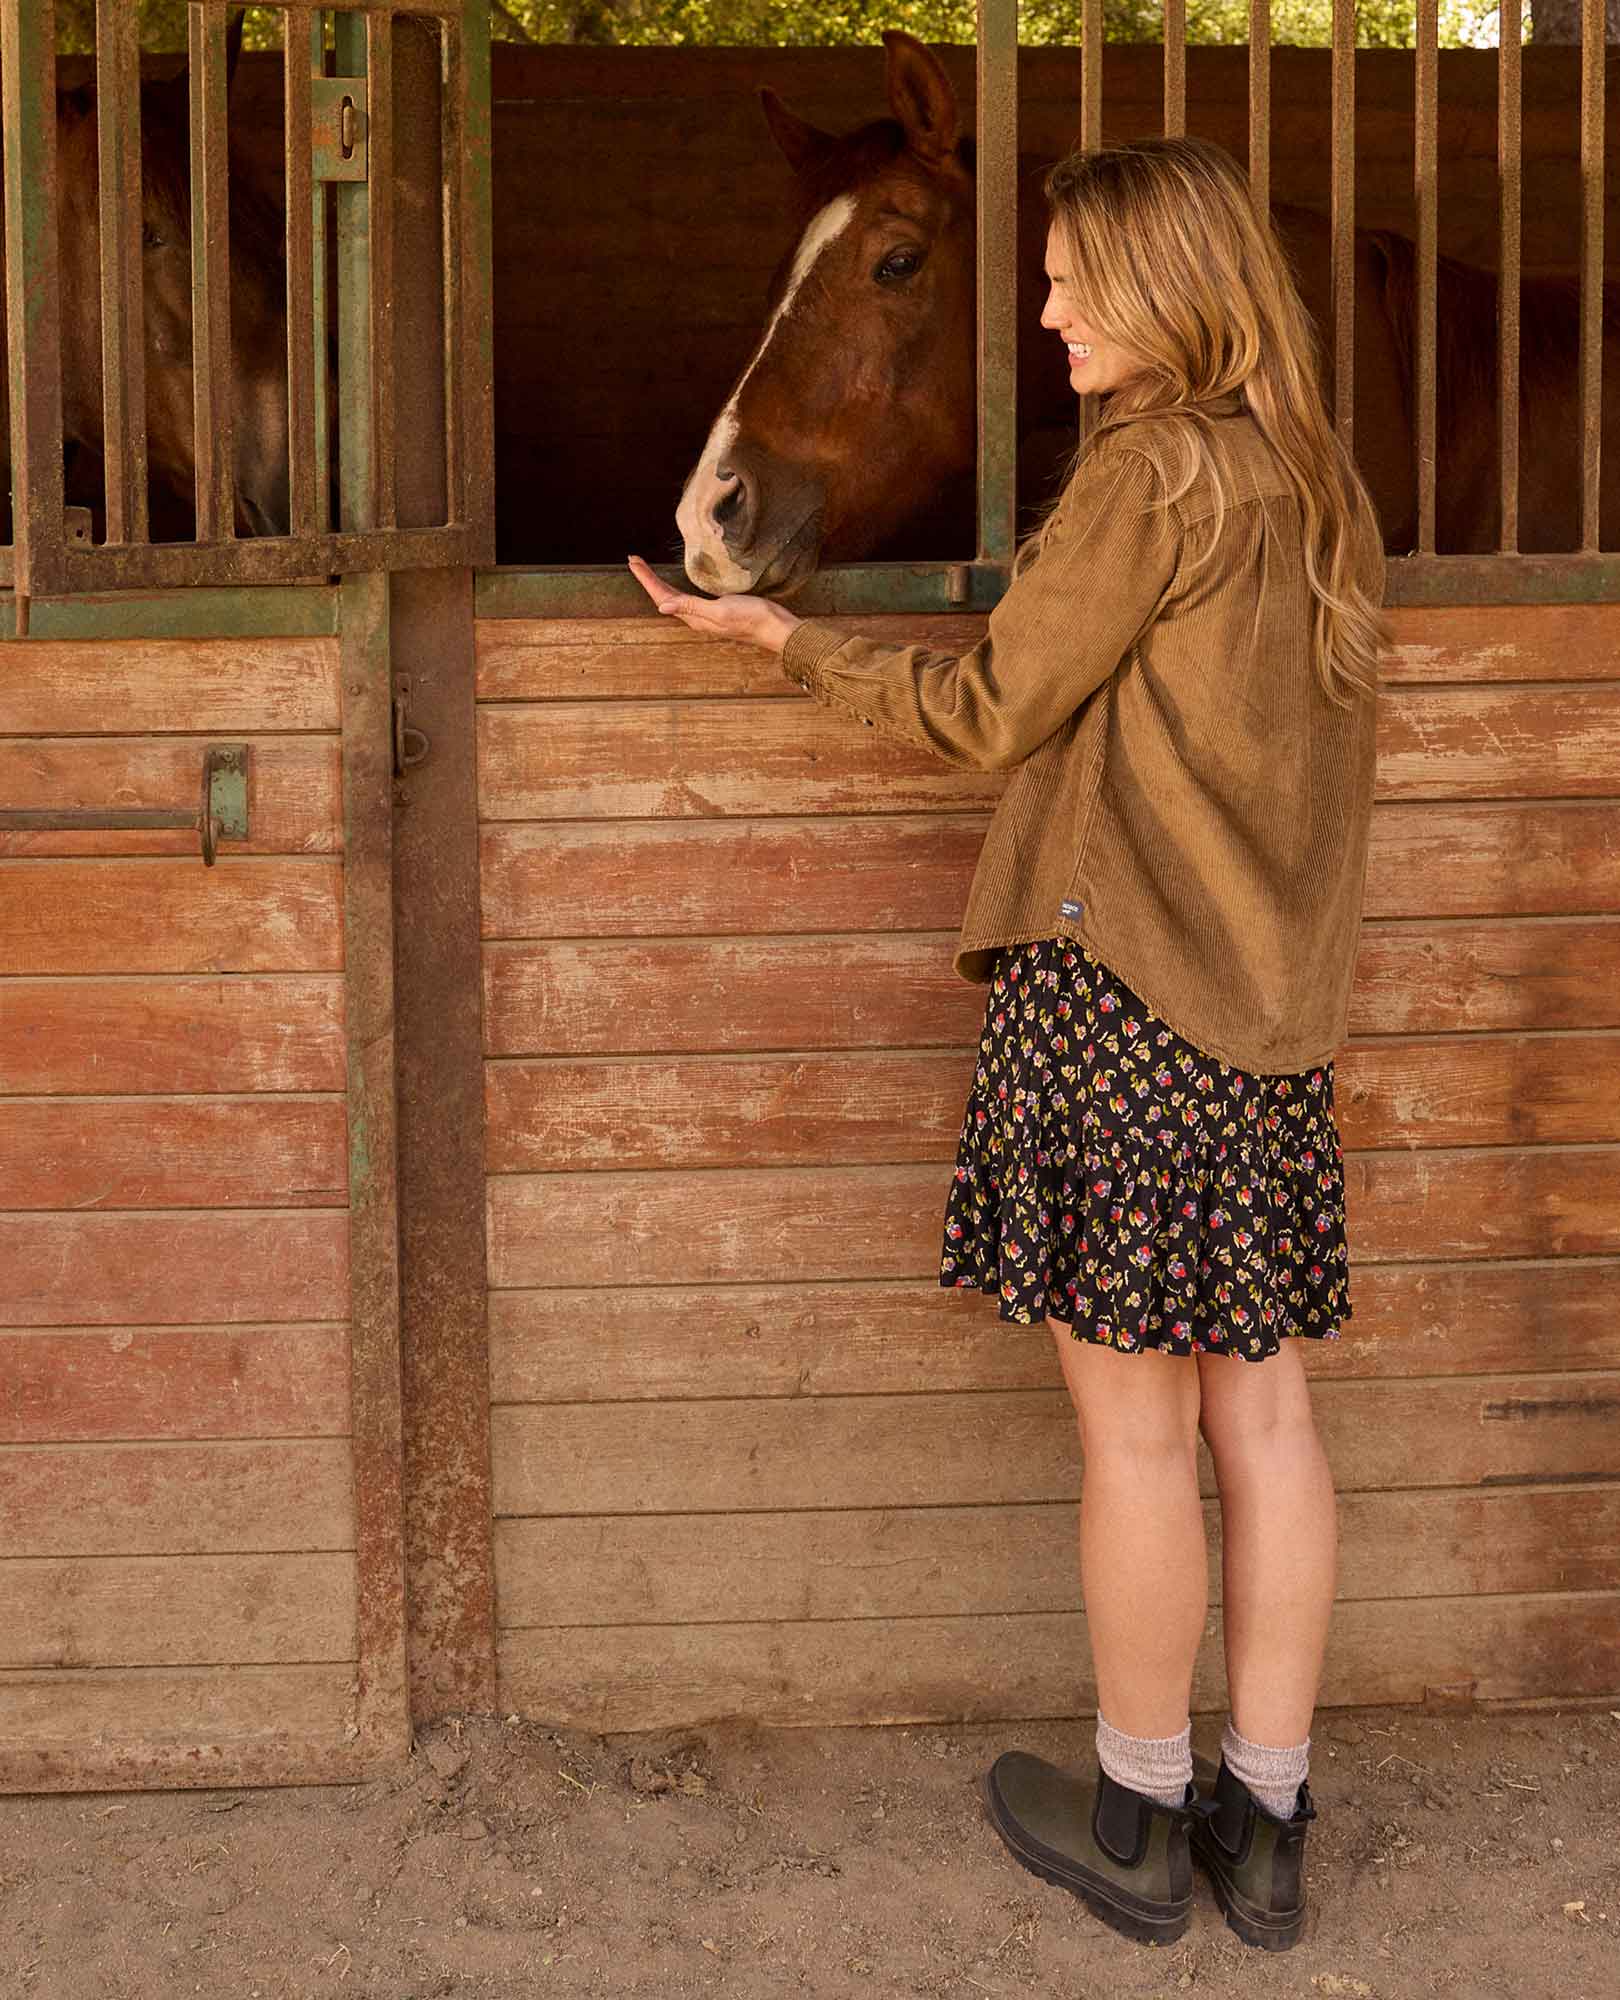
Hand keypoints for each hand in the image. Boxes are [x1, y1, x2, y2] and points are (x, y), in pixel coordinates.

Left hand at [627, 554, 802, 654]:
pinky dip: (675, 588)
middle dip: (648, 579)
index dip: (647, 579)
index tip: (633, 561)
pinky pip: (687, 599)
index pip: (662, 596)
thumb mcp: (720, 611)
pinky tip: (676, 586)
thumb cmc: (751, 618)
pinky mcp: (716, 610)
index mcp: (694, 618)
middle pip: (664, 596)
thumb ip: (692, 607)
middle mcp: (696, 618)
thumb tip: (661, 605)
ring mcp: (706, 615)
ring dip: (659, 584)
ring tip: (647, 571)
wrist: (776, 627)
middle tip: (634, 560)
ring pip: (674, 598)